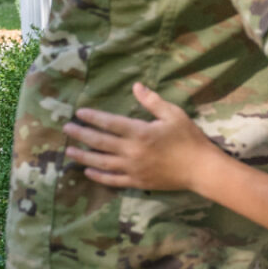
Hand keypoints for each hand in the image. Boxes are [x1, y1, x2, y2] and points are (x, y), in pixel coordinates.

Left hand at [65, 82, 225, 190]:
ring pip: (101, 162)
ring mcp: (132, 168)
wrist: (201, 169)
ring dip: (83, 156)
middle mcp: (131, 151)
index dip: (93, 117)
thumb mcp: (174, 115)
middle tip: (66, 129)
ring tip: (69, 151)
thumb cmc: (189, 139)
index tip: (79, 113)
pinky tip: (88, 171)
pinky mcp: (137, 182)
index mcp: (140, 132)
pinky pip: (113, 180)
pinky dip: (99, 176)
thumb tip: (136, 86)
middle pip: (100, 142)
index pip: (110, 123)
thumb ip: (152, 101)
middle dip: (81, 134)